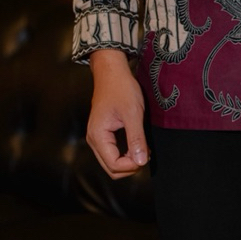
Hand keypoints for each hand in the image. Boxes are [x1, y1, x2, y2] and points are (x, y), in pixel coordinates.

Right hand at [87, 49, 149, 177]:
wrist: (112, 71)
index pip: (114, 165)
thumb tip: (141, 161)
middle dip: (130, 166)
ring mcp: (96, 137)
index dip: (132, 165)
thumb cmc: (121, 88)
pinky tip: (137, 144)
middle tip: (147, 154)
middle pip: (111, 168)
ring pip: (111, 162)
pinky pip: (112, 152)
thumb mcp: (133, 113)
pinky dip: (124, 154)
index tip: (147, 155)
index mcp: (98, 136)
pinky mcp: (102, 133)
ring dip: (128, 161)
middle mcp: (93, 139)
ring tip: (143, 149)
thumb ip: (136, 139)